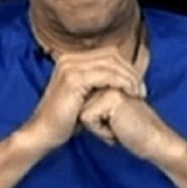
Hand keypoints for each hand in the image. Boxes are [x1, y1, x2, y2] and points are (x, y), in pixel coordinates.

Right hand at [21, 48, 146, 151]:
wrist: (44, 133)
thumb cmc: (66, 120)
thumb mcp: (85, 96)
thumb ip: (99, 84)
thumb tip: (121, 79)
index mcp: (72, 59)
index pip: (108, 54)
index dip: (126, 67)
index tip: (138, 85)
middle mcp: (69, 58)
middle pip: (111, 55)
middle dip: (131, 71)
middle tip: (142, 90)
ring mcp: (70, 66)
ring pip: (111, 63)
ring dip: (129, 77)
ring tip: (139, 93)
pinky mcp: (73, 79)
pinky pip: (106, 75)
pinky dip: (121, 83)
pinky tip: (129, 94)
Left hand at [78, 87, 166, 160]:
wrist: (153, 142)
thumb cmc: (131, 132)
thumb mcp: (106, 114)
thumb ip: (92, 103)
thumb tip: (72, 106)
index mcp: (108, 79)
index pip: (81, 101)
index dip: (92, 119)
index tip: (113, 123)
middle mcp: (109, 78)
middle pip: (79, 105)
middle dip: (93, 122)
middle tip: (117, 126)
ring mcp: (111, 85)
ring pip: (81, 111)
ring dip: (97, 127)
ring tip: (118, 127)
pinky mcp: (111, 97)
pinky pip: (87, 118)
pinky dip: (100, 131)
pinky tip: (118, 131)